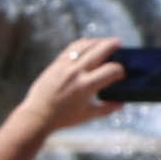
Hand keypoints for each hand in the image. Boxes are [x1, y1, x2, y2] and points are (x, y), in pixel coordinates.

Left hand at [10, 35, 135, 136]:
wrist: (37, 115)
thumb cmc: (63, 118)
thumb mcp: (87, 115)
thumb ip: (107, 109)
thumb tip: (122, 103)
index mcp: (86, 86)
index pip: (111, 70)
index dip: (121, 70)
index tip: (122, 73)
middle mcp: (76, 72)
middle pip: (100, 50)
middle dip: (113, 45)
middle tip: (120, 44)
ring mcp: (65, 65)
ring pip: (85, 45)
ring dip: (98, 41)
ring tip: (106, 42)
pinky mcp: (56, 63)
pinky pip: (72, 47)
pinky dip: (83, 44)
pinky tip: (89, 44)